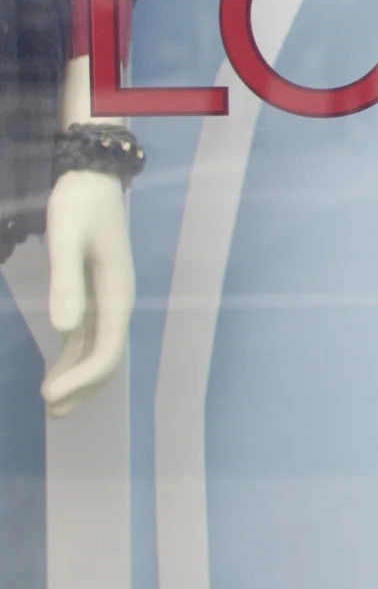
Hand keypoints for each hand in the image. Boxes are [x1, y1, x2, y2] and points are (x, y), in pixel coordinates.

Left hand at [39, 169, 132, 416]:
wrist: (93, 176)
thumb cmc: (79, 205)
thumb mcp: (67, 239)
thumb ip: (66, 282)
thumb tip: (63, 330)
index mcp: (116, 294)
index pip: (105, 350)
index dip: (81, 378)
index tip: (48, 396)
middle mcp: (117, 302)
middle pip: (106, 356)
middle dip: (82, 387)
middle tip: (51, 411)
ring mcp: (107, 298)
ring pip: (96, 349)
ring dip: (78, 377)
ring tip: (52, 404)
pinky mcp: (94, 291)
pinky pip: (88, 334)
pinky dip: (73, 357)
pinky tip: (57, 369)